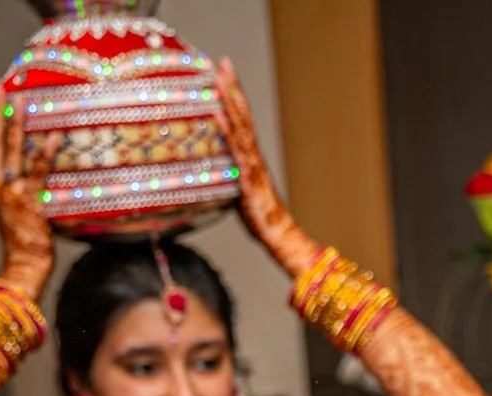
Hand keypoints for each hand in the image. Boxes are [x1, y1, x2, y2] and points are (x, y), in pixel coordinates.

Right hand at [0, 85, 55, 292]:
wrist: (23, 268)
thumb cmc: (26, 243)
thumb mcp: (20, 212)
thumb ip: (25, 191)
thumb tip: (40, 173)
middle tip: (0, 88)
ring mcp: (12, 194)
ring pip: (12, 153)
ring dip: (16, 126)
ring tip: (22, 101)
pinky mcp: (30, 204)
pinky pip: (38, 174)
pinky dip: (44, 155)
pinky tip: (52, 136)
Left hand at [210, 60, 317, 273]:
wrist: (280, 236)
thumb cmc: (261, 219)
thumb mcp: (238, 192)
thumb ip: (227, 176)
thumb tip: (211, 169)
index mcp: (252, 158)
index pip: (242, 120)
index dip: (234, 95)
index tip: (224, 71)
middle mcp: (254, 156)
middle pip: (243, 116)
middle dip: (233, 88)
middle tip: (224, 62)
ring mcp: (252, 166)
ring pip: (241, 128)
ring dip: (230, 103)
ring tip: (220, 80)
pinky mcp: (248, 180)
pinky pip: (236, 152)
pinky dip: (227, 132)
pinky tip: (218, 116)